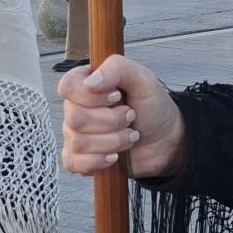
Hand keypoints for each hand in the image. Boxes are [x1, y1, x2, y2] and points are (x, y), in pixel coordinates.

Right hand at [59, 55, 185, 178]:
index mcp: (86, 83)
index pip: (68, 87)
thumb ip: (118, 69)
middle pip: (74, 118)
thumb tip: (90, 82)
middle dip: (111, 121)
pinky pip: (74, 163)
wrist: (164, 139)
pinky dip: (98, 161)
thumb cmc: (151, 106)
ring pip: (78, 143)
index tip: (117, 96)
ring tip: (130, 136)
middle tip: (131, 117)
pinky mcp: (80, 158)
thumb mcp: (143, 79)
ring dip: (112, 141)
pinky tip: (115, 156)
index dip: (91, 96)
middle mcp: (76, 108)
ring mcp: (75, 134)